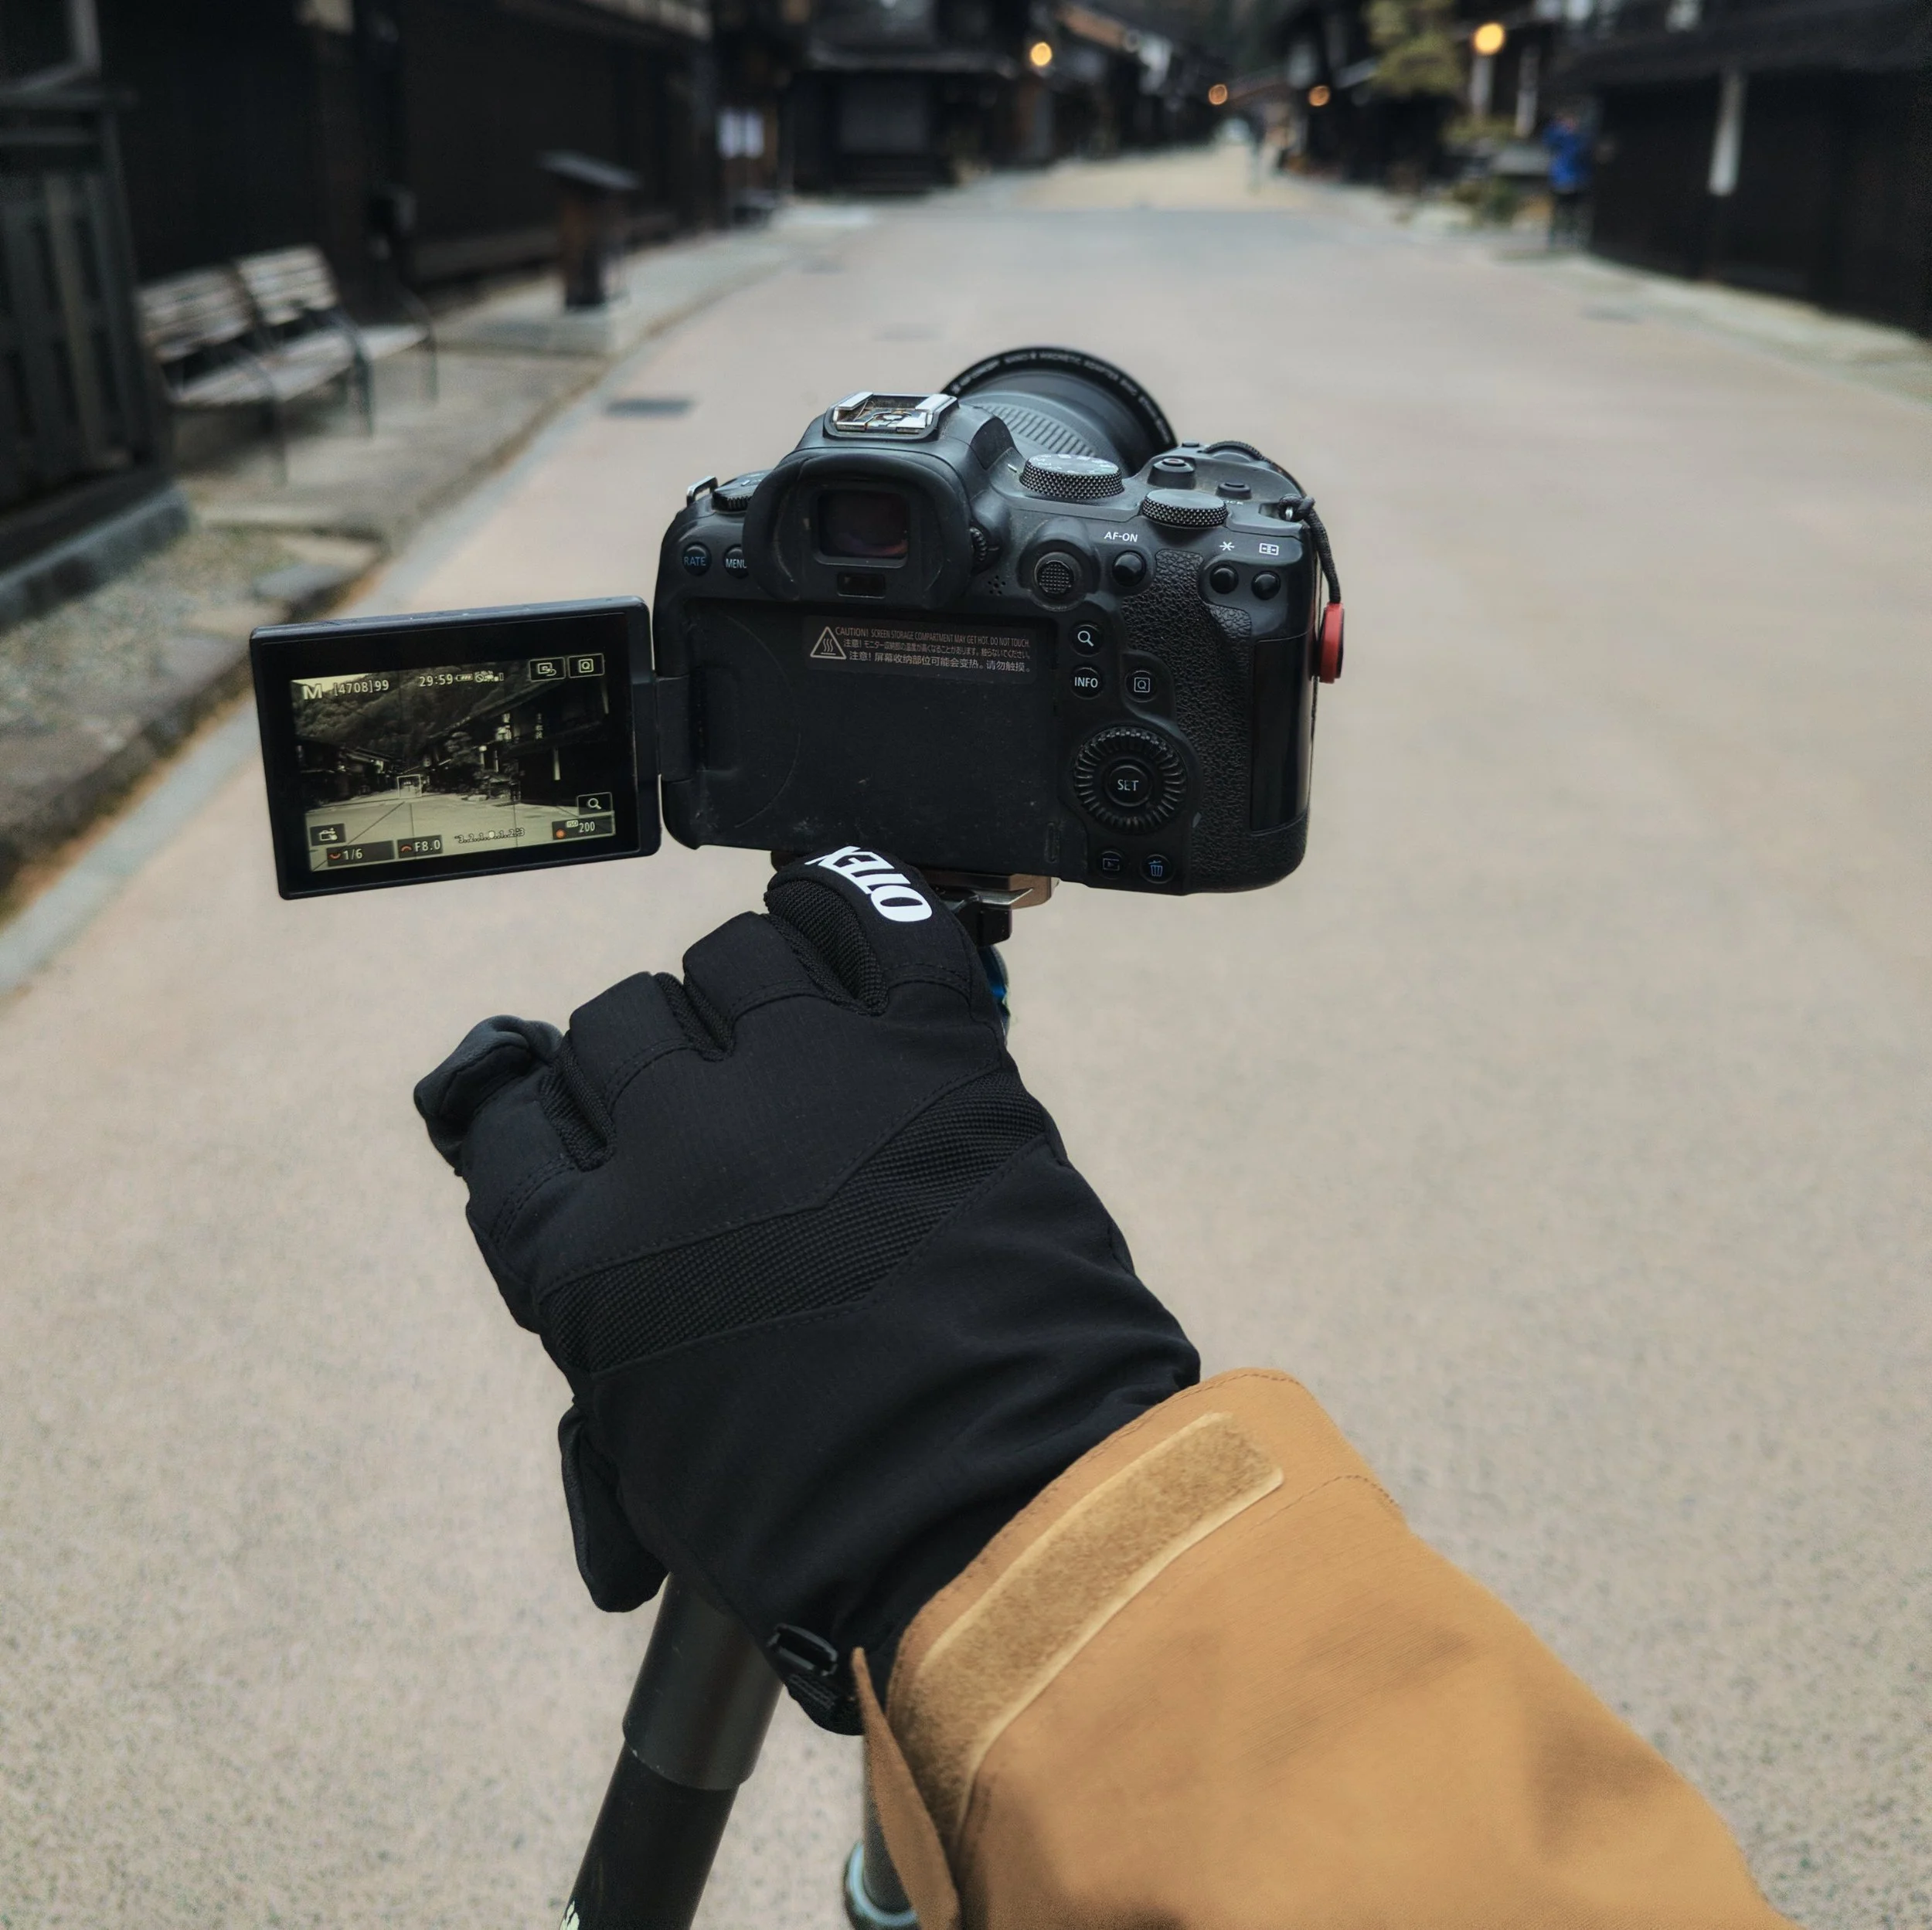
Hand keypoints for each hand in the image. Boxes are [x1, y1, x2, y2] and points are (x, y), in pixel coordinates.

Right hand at [415, 849, 1197, 1726]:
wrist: (1011, 1520)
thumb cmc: (827, 1523)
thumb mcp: (659, 1465)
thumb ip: (599, 1390)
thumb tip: (577, 1354)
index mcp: (584, 1256)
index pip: (510, 1125)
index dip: (547, 1121)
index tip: (587, 1131)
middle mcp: (677, 1143)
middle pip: (617, 1024)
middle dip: (653, 1064)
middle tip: (713, 1109)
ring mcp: (806, 1080)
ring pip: (731, 955)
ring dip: (747, 991)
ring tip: (787, 1039)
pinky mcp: (930, 1049)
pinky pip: (872, 916)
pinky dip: (846, 900)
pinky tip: (831, 915)